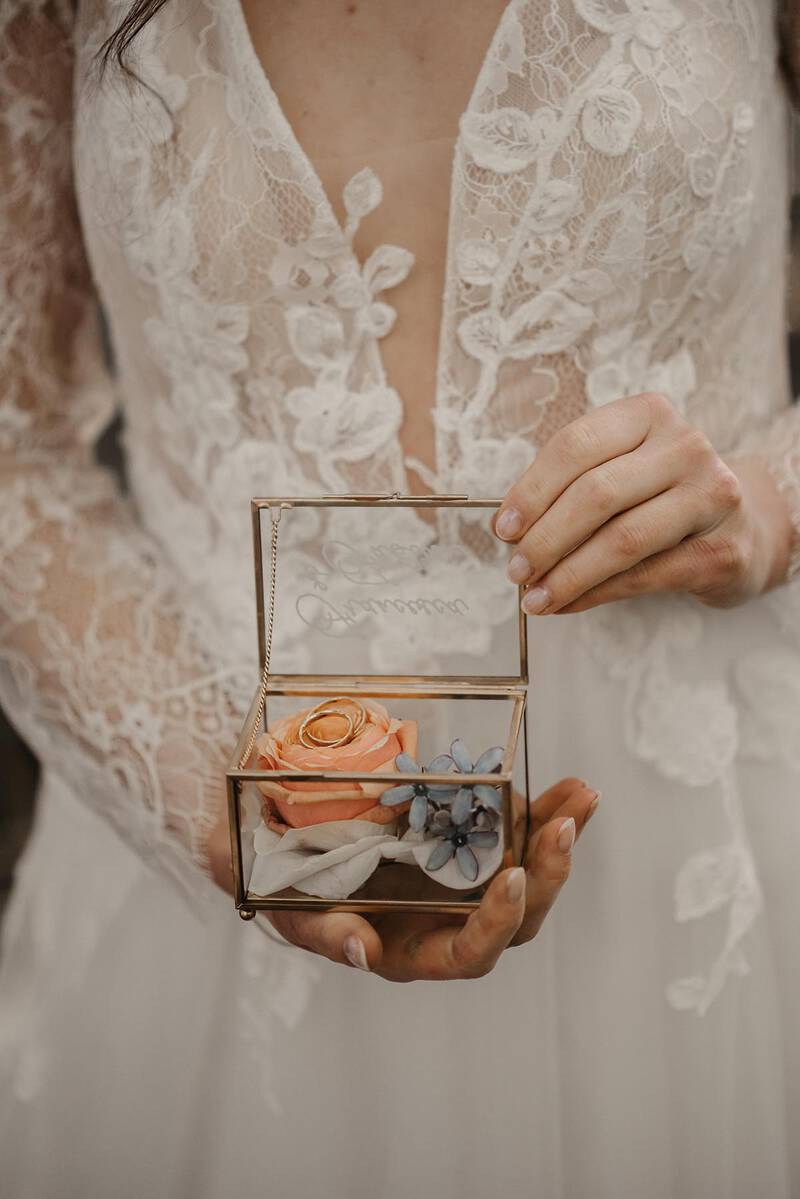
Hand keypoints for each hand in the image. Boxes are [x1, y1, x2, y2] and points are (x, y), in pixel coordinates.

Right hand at [258, 779, 597, 980]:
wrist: (283, 843)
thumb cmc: (287, 888)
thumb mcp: (292, 909)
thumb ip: (324, 934)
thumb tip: (362, 952)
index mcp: (413, 950)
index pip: (469, 954)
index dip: (494, 923)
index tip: (510, 878)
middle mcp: (449, 923)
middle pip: (518, 917)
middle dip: (548, 872)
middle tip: (563, 823)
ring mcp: (464, 883)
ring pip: (529, 874)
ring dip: (558, 834)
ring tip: (582, 793)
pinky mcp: (469, 844)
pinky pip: (518, 835)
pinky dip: (546, 812)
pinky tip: (571, 789)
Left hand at [493, 392, 794, 613]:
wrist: (743, 527)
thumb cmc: (660, 497)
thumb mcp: (621, 470)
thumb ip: (571, 487)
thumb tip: (511, 531)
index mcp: (648, 414)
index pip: (575, 447)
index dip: (531, 491)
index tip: (503, 530)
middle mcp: (686, 446)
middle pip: (596, 494)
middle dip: (545, 540)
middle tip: (515, 571)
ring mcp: (711, 496)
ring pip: (621, 540)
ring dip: (567, 575)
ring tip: (534, 598)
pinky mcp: (722, 549)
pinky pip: (645, 576)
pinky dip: (596, 594)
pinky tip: (567, 604)